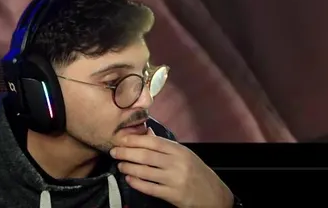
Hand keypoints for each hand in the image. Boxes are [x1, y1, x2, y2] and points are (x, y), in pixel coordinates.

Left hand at [112, 127, 234, 207]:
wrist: (213, 194)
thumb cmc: (197, 173)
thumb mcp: (185, 155)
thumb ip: (165, 146)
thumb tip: (146, 133)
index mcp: (180, 151)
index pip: (153, 141)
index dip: (135, 139)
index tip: (121, 139)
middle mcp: (177, 163)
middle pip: (146, 155)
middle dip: (127, 153)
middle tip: (114, 151)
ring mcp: (174, 179)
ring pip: (145, 171)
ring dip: (129, 168)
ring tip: (120, 165)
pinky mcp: (172, 195)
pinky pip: (150, 188)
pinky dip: (137, 183)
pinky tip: (129, 179)